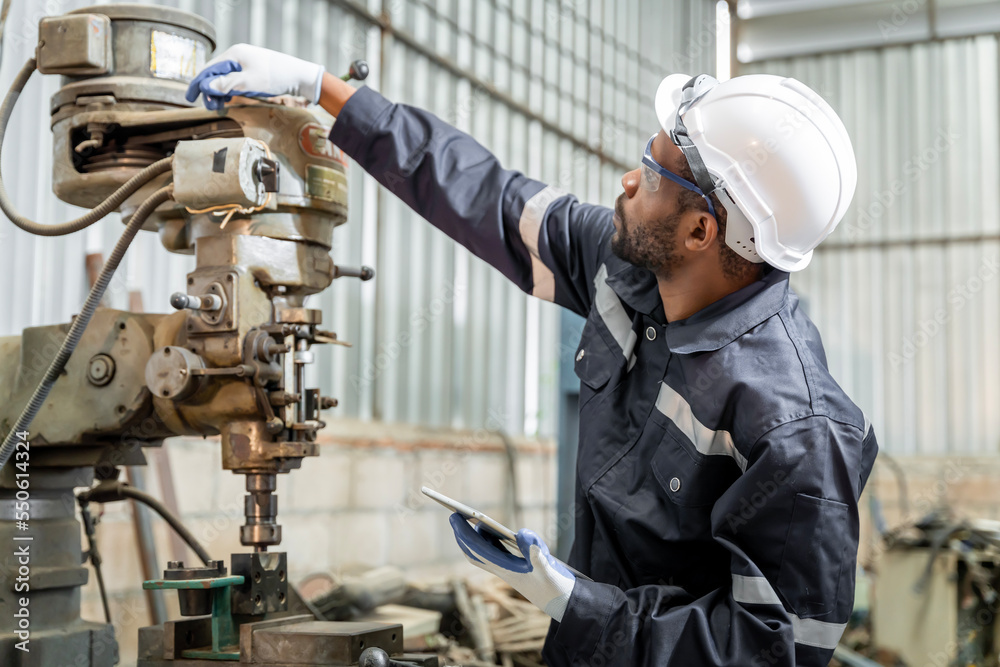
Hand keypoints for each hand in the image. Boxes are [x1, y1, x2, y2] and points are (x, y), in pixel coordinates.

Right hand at [186, 44, 324, 109]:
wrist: (300, 76)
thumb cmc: (276, 76)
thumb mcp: (249, 82)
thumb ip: (227, 84)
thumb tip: (206, 87)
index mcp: (234, 55)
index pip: (209, 69)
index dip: (198, 83)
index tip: (191, 97)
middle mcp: (237, 57)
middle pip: (215, 73)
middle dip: (210, 90)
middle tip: (210, 106)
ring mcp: (245, 64)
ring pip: (225, 78)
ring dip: (219, 92)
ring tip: (218, 106)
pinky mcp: (252, 72)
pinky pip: (235, 81)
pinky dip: (229, 90)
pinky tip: (228, 99)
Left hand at [449, 513, 574, 621]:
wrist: (561, 602)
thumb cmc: (554, 587)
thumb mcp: (548, 568)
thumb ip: (536, 552)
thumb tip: (521, 533)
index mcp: (505, 570)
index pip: (478, 550)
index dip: (464, 534)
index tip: (454, 517)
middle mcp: (502, 570)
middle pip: (474, 552)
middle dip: (462, 535)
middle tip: (455, 515)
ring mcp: (507, 569)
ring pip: (483, 553)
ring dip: (476, 537)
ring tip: (474, 520)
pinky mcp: (514, 568)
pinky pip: (495, 553)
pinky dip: (490, 541)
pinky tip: (493, 531)